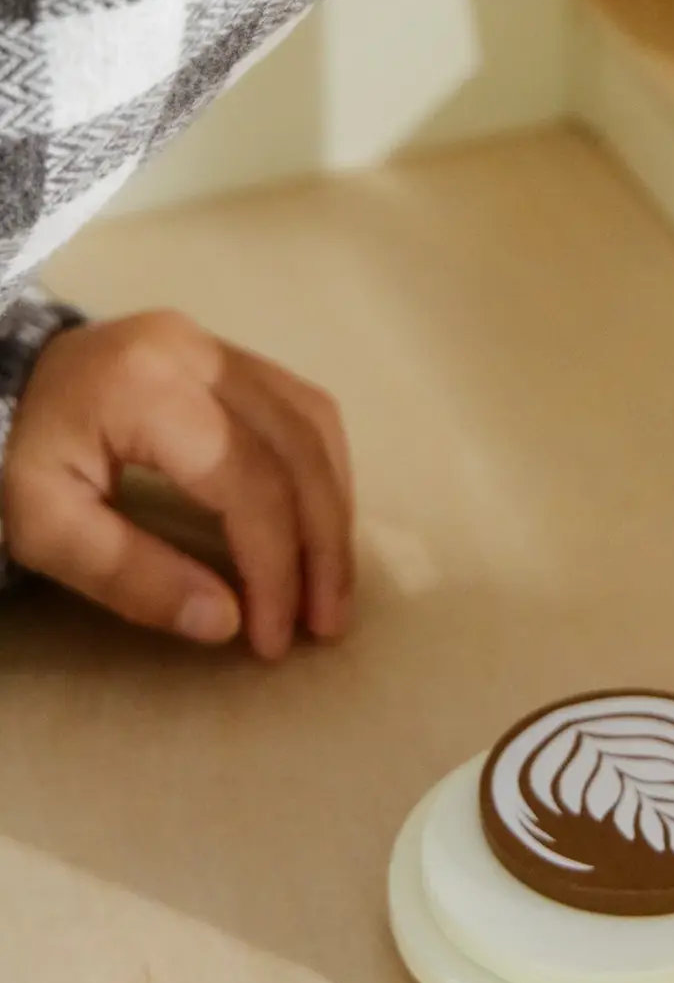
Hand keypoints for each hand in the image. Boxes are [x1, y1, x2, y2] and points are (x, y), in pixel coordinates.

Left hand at [2, 312, 352, 659]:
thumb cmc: (16, 456)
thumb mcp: (44, 528)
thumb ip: (129, 574)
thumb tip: (224, 622)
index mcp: (148, 389)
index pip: (247, 479)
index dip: (275, 564)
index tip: (274, 637)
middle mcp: (200, 352)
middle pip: (297, 449)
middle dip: (322, 544)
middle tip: (325, 622)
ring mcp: (220, 345)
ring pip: (314, 423)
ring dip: (334, 507)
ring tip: (332, 581)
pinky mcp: (230, 354)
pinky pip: (303, 408)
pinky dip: (322, 471)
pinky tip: (317, 521)